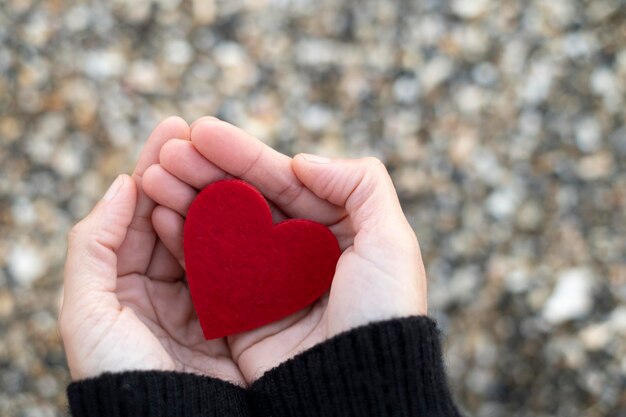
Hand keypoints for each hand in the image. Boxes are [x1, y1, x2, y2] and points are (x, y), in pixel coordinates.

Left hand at [59, 117, 244, 384]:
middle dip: (188, 173)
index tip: (172, 129)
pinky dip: (239, 233)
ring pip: (207, 235)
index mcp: (122, 282)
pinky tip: (247, 202)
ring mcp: (201, 297)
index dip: (153, 169)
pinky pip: (235, 263)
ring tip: (224, 155)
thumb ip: (95, 242)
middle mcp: (162, 286)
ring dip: (214, 195)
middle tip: (202, 131)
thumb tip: (123, 185)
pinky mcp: (234, 312)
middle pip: (176, 216)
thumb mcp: (86, 306)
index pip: (139, 213)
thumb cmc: (117, 369)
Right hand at [144, 118, 426, 383]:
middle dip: (207, 169)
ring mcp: (268, 280)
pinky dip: (184, 239)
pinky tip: (160, 213)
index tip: (201, 130)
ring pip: (223, 227)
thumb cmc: (382, 314)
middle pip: (247, 199)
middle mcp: (298, 251)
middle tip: (168, 147)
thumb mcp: (393, 241)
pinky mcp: (244, 311)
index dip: (243, 153)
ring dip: (188, 197)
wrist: (361, 388)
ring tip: (154, 172)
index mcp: (334, 228)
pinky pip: (208, 268)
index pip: (283, 179)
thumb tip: (302, 159)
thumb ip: (362, 184)